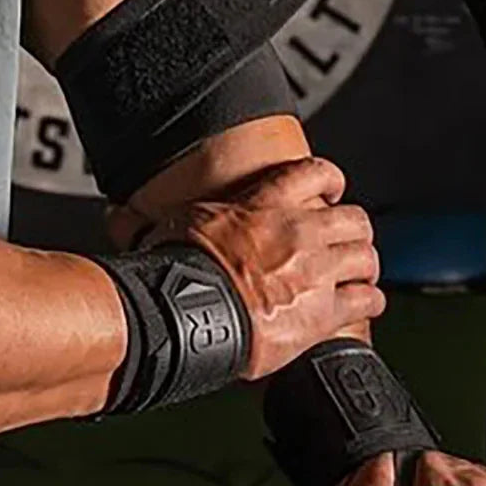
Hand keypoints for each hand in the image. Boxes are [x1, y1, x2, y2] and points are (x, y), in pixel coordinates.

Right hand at [112, 157, 385, 380]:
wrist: (195, 312)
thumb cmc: (180, 270)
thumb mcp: (167, 231)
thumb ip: (151, 221)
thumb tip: (116, 217)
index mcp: (266, 204)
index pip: (315, 173)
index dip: (331, 179)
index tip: (332, 188)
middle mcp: (300, 231)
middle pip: (355, 218)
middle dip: (355, 230)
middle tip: (349, 239)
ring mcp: (317, 270)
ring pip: (368, 257)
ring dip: (366, 265)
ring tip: (360, 274)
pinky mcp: (324, 311)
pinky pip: (367, 300)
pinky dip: (369, 301)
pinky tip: (364, 305)